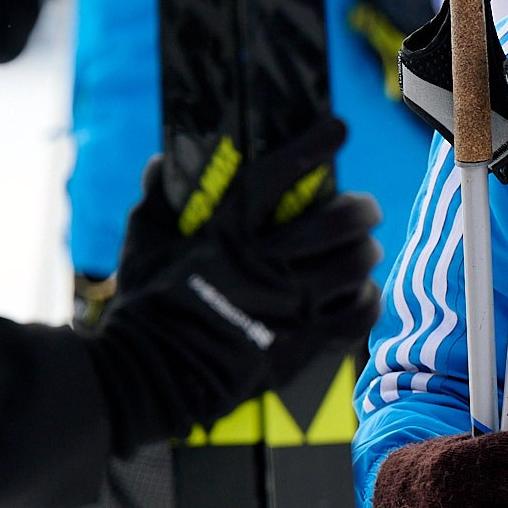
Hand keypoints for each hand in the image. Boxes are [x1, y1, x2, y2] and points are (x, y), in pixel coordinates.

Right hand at [85, 133, 382, 453]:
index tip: (337, 129)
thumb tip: (165, 161)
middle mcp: (264, 264)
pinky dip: (365, 298)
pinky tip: (359, 291)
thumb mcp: (143, 241)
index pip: (280, 174)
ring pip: (355, 265)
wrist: (146, 378)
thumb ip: (159, 198)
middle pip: (338, 220)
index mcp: (227, 232)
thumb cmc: (143, 305)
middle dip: (361, 206)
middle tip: (364, 206)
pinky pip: (356, 316)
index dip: (314, 145)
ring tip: (362, 248)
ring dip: (364, 250)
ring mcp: (286, 308)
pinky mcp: (298, 346)